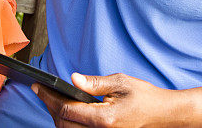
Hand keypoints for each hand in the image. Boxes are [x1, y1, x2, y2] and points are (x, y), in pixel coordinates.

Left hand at [33, 72, 179, 127]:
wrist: (162, 114)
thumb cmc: (144, 97)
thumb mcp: (120, 82)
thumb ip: (94, 82)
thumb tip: (73, 78)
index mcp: (104, 119)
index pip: (66, 110)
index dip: (48, 98)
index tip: (38, 86)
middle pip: (63, 124)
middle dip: (49, 106)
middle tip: (43, 91)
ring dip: (58, 116)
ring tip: (52, 99)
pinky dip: (68, 122)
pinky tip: (67, 110)